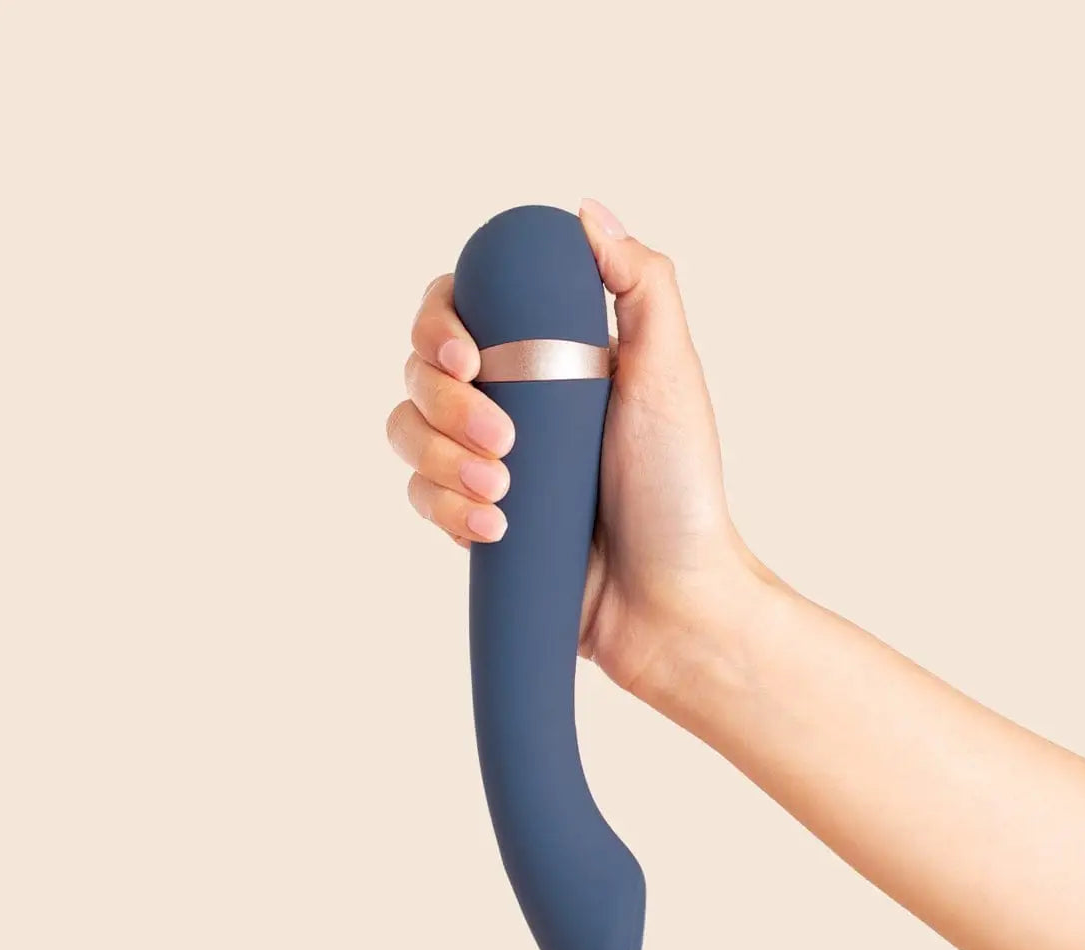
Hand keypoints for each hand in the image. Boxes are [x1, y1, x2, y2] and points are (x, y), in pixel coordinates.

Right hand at [387, 198, 763, 703]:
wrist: (669, 601)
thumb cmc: (679, 489)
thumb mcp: (671, 375)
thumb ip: (641, 285)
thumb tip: (587, 212)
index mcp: (549, 357)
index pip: (462, 309)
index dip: (441, 324)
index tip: (467, 356)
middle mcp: (511, 402)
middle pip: (420, 370)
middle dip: (445, 404)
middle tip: (504, 443)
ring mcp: (487, 462)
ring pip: (406, 432)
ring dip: (438, 460)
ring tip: (500, 494)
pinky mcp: (475, 519)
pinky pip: (421, 498)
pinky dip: (445, 510)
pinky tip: (491, 530)